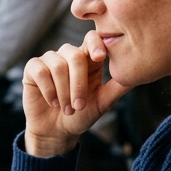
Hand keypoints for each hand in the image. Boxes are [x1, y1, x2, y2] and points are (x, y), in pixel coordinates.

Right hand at [22, 31, 130, 156]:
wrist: (57, 132)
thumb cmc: (81, 116)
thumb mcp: (102, 103)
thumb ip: (117, 88)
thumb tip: (138, 75)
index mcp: (88, 60)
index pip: (92, 39)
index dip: (95, 44)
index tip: (100, 57)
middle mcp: (68, 55)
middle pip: (75, 55)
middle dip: (78, 83)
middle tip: (79, 106)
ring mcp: (49, 60)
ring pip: (58, 65)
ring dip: (63, 91)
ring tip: (66, 109)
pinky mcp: (32, 69)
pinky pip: (40, 71)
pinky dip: (48, 89)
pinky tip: (52, 102)